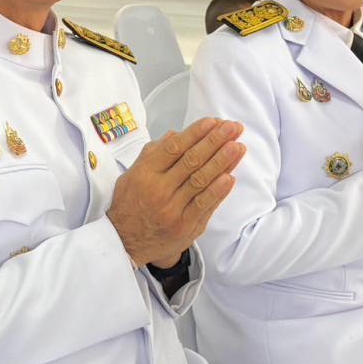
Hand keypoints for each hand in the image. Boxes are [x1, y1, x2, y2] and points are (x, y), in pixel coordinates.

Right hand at [107, 118, 244, 267]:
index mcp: (145, 173)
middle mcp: (158, 189)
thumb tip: (175, 134)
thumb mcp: (132, 174)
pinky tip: (230, 176)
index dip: (196, 133)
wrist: (125, 242)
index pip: (175, 147)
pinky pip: (204, 205)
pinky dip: (218, 190)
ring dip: (222, 161)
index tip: (213, 122)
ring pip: (201, 180)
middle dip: (215, 141)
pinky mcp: (184, 226)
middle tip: (232, 128)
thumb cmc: (129, 205)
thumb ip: (153, 153)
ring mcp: (172, 209)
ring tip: (237, 147)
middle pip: (192, 160)